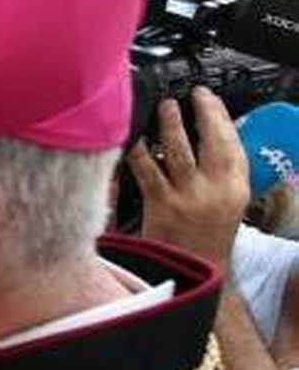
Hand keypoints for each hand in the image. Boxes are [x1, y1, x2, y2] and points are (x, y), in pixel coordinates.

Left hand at [126, 87, 248, 268]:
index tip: (209, 98)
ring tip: (164, 108)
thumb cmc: (207, 236)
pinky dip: (138, 152)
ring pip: (178, 151)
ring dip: (170, 125)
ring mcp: (187, 197)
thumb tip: (207, 135)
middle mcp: (215, 190)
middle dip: (201, 114)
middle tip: (189, 97)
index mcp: (236, 188)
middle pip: (211, 142)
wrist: (195, 272)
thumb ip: (220, 172)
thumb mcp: (228, 202)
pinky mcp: (160, 206)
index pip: (233, 142)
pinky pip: (146, 170)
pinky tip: (133, 139)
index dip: (221, 115)